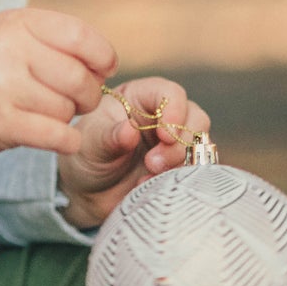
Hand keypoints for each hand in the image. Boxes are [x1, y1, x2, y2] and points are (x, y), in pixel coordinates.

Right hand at [0, 8, 116, 157]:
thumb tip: (105, 64)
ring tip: (48, 112)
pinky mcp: (0, 122)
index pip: (79, 36)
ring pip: (65, 108)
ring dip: (66, 116)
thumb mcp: (13, 34)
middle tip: (78, 99)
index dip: (102, 56)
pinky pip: (54, 135)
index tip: (104, 69)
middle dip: (88, 94)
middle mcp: (9, 50)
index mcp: (17, 23)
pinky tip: (63, 139)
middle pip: (78, 78)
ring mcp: (2, 87)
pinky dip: (67, 140)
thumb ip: (57, 40)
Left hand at [55, 76, 208, 228]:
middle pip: (194, 118)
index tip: (165, 136)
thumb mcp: (91, 143)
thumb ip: (110, 136)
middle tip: (154, 163)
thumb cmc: (87, 155)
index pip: (170, 93)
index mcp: (140, 96)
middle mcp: (163, 115)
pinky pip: (193, 171)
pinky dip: (177, 180)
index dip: (175, 110)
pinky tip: (150, 187)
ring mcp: (175, 142)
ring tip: (150, 176)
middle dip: (180, 143)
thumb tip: (130, 130)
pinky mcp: (179, 167)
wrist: (87, 192)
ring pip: (199, 146)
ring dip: (180, 163)